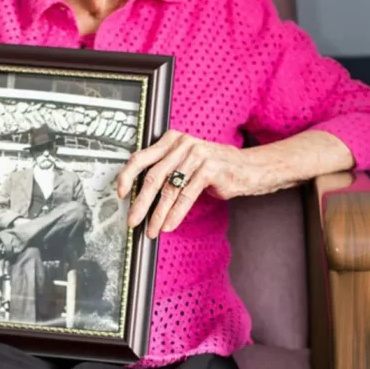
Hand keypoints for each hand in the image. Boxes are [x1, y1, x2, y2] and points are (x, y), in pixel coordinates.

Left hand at [117, 130, 261, 237]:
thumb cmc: (214, 167)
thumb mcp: (186, 163)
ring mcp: (197, 155)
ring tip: (152, 228)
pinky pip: (186, 195)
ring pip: (169, 189)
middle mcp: (182, 144)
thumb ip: (166, 170)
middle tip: (133, 220)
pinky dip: (176, 214)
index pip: (141, 157)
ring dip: (158, 213)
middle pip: (153, 176)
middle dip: (140, 202)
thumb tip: (140, 195)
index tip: (120, 193)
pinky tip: (169, 225)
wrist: (249, 167)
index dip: (127, 176)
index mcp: (172, 140)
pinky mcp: (210, 169)